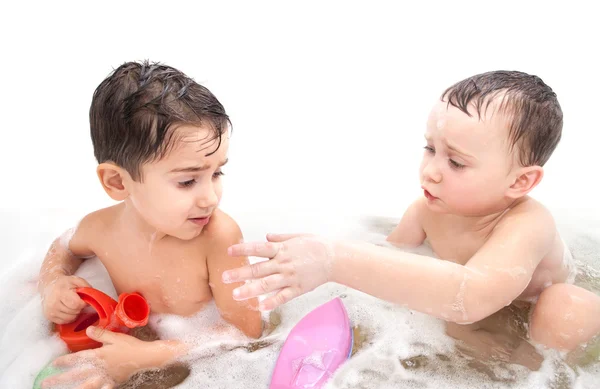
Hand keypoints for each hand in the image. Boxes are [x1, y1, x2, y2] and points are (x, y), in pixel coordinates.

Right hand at [41, 275, 90, 323]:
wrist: (49, 286)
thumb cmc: (65, 283)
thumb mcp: (76, 280)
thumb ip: (86, 287)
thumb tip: (93, 297)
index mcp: (60, 293)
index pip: (76, 304)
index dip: (83, 303)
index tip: (83, 300)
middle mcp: (53, 303)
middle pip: (74, 312)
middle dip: (79, 307)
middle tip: (77, 301)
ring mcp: (50, 312)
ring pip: (70, 318)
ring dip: (75, 313)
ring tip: (72, 305)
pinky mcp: (49, 317)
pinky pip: (65, 322)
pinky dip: (69, 317)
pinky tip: (67, 310)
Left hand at [42, 326, 148, 388]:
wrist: (145, 357)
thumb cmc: (130, 346)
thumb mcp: (115, 337)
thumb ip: (101, 334)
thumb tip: (87, 329)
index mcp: (99, 355)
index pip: (78, 358)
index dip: (65, 361)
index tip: (53, 364)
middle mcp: (100, 367)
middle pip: (77, 374)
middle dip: (61, 378)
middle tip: (47, 382)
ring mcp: (106, 376)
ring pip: (87, 385)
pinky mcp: (113, 382)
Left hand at [221, 233, 336, 309]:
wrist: (334, 258)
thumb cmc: (316, 245)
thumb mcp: (297, 236)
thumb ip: (280, 238)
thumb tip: (266, 236)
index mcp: (282, 249)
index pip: (258, 248)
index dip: (243, 249)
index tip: (229, 251)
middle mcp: (284, 263)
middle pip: (258, 269)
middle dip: (240, 273)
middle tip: (223, 277)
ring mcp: (290, 277)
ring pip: (267, 285)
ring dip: (250, 290)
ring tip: (235, 295)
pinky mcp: (298, 289)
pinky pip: (283, 297)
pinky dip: (272, 302)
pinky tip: (260, 307)